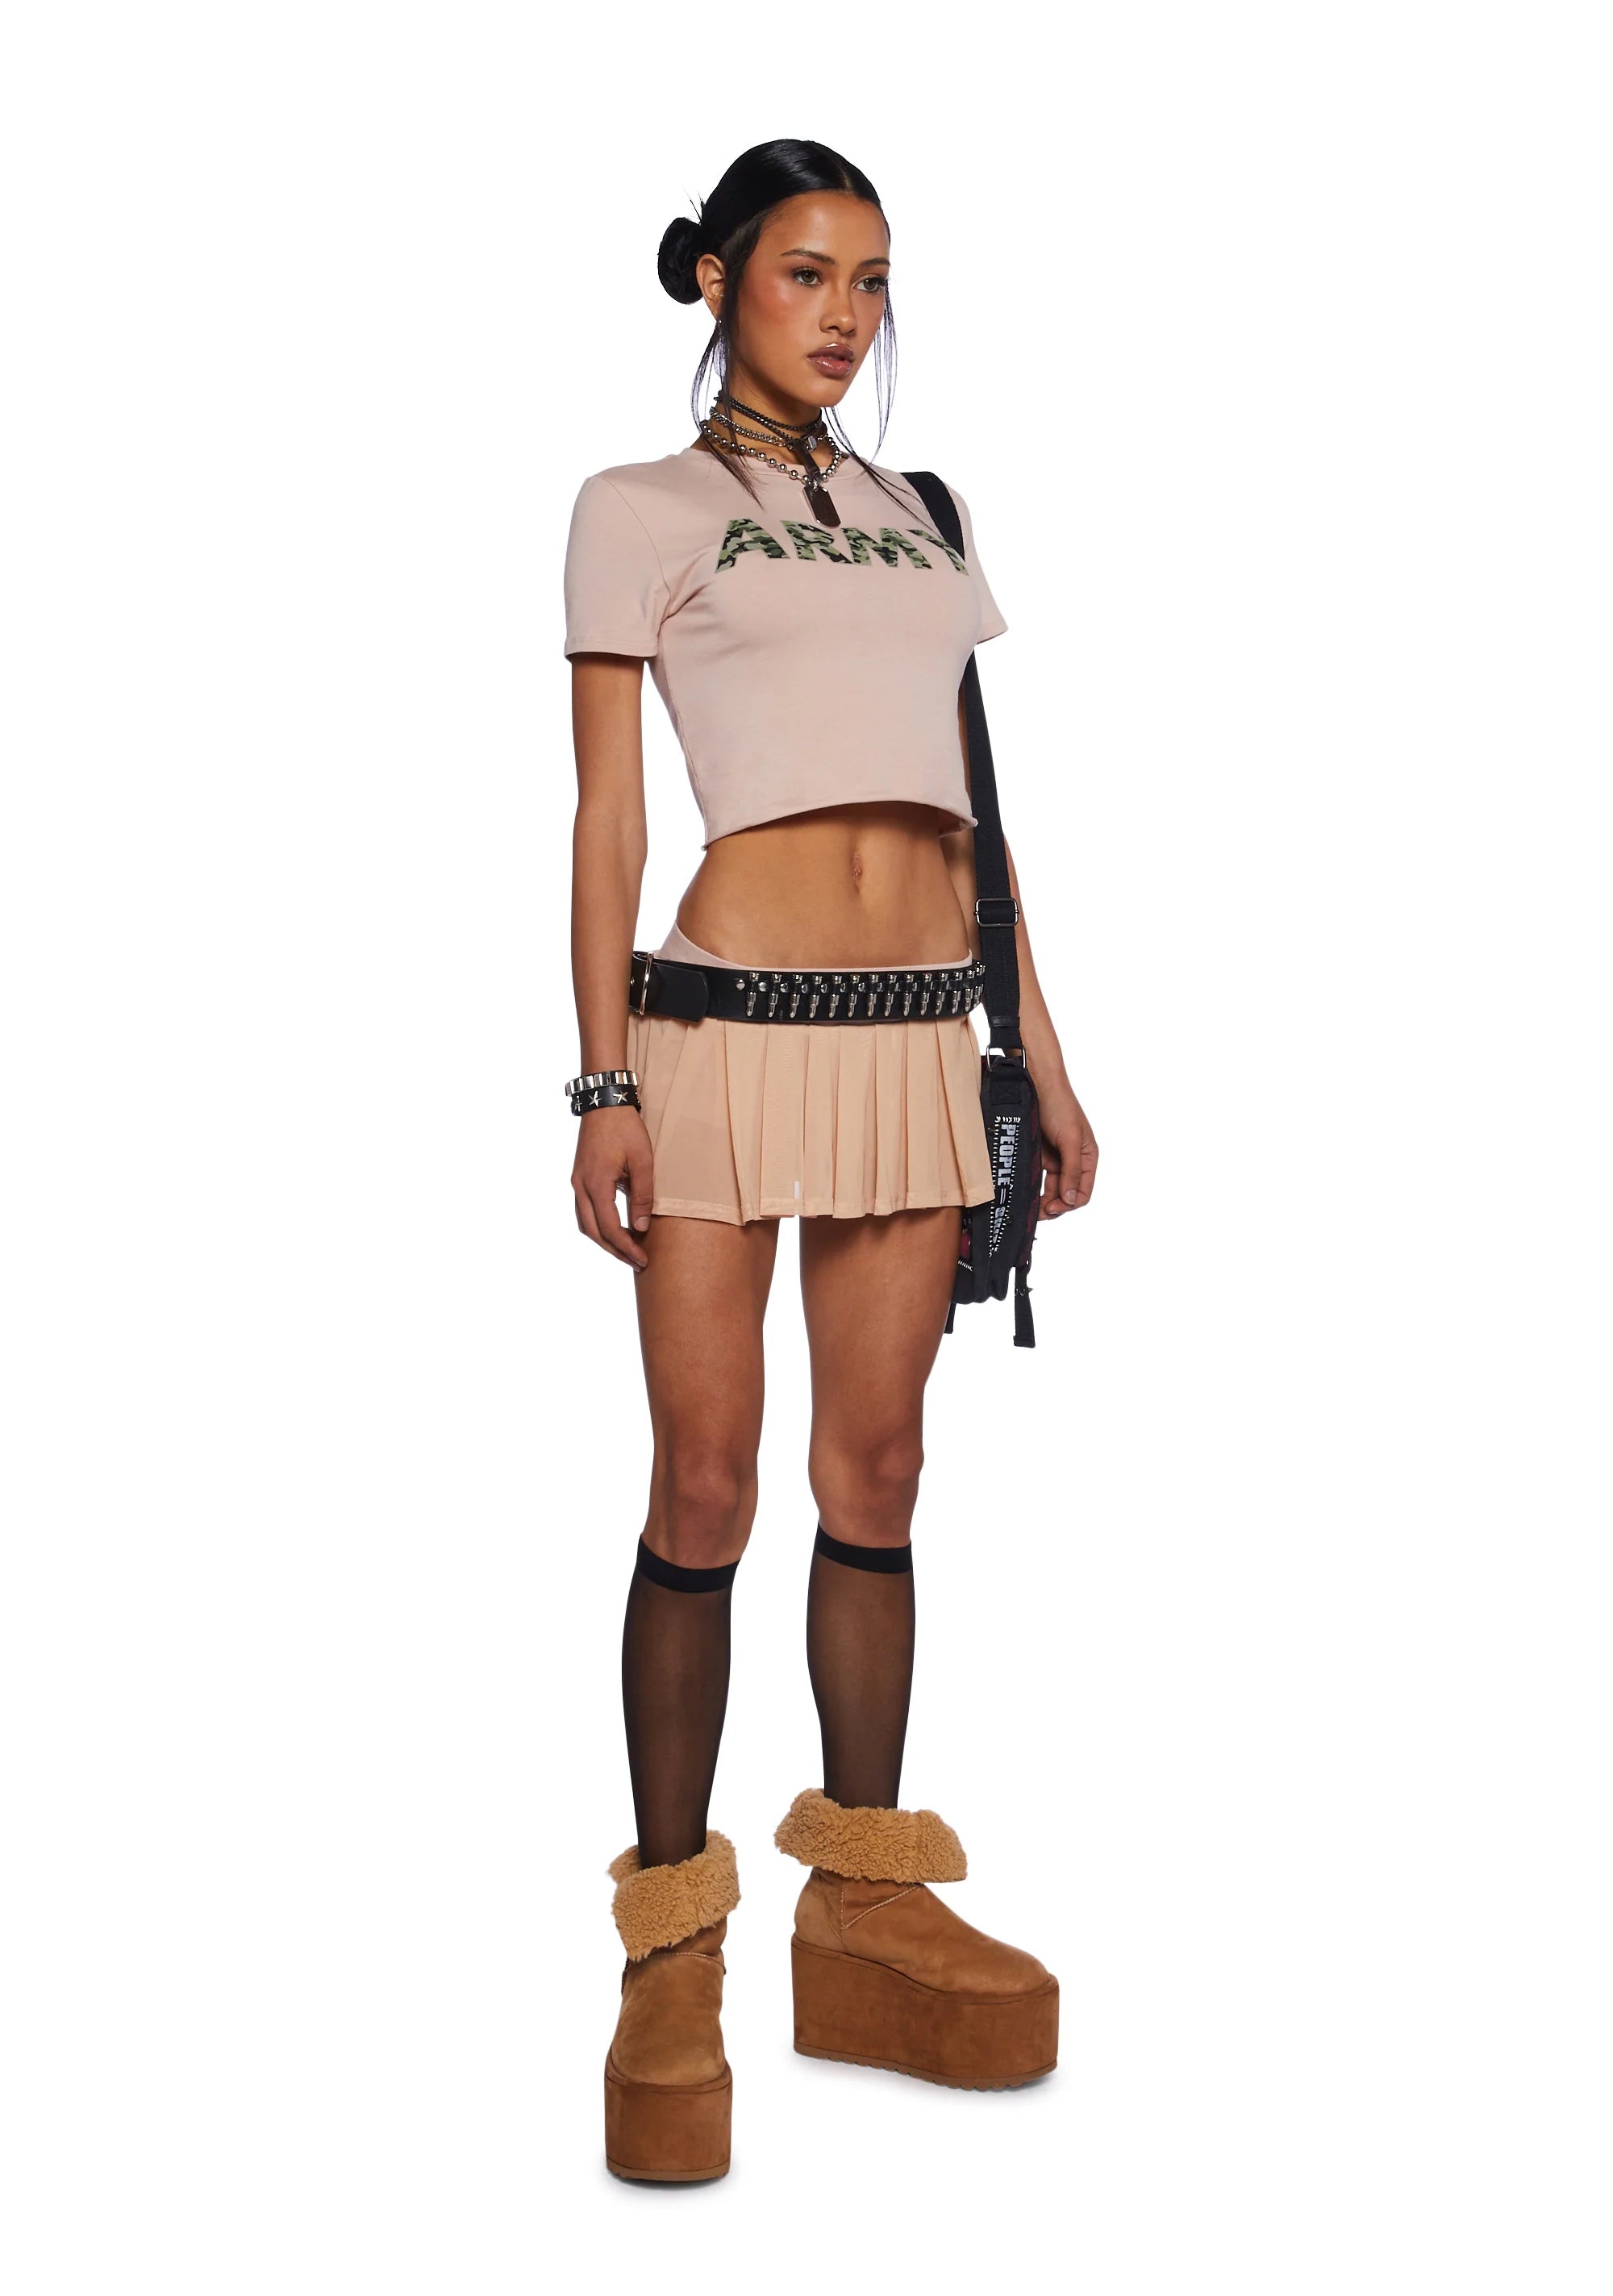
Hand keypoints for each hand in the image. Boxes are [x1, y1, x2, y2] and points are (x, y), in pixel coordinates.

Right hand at [572, 1105, 654, 1268]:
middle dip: (615, 1251)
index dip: (626, 1247)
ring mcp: (576, 1182)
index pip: (609, 1227)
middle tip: (636, 1262)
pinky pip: (584, 1211)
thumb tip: (641, 1227)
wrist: (604, 1102)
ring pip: (585, 1224)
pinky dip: (598, 1226)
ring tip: (627, 1250)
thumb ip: (643, 1196)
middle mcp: (580, 1186)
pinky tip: (614, 1229)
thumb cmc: (626, 1128)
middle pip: (593, 1232)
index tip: (642, 1259)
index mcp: (596, 1183)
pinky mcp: (579, 1177)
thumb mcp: (643, 1161)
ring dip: (604, 1240)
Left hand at [1036, 1080, 1097, 1221]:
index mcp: (1087, 1158)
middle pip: (1066, 1194)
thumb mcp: (1070, 1139)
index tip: (1052, 1208)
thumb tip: (1069, 1199)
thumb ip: (1071, 1170)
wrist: (1038, 1085)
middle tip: (1038, 1213)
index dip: (1069, 1204)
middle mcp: (1073, 1161)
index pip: (1082, 1192)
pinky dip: (1033, 1188)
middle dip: (1054, 1205)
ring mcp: (1056, 1159)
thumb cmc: (1060, 1107)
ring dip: (1043, 1200)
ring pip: (1051, 1189)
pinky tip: (1026, 1194)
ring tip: (1031, 1208)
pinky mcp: (1039, 1155)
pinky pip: (1038, 1178)